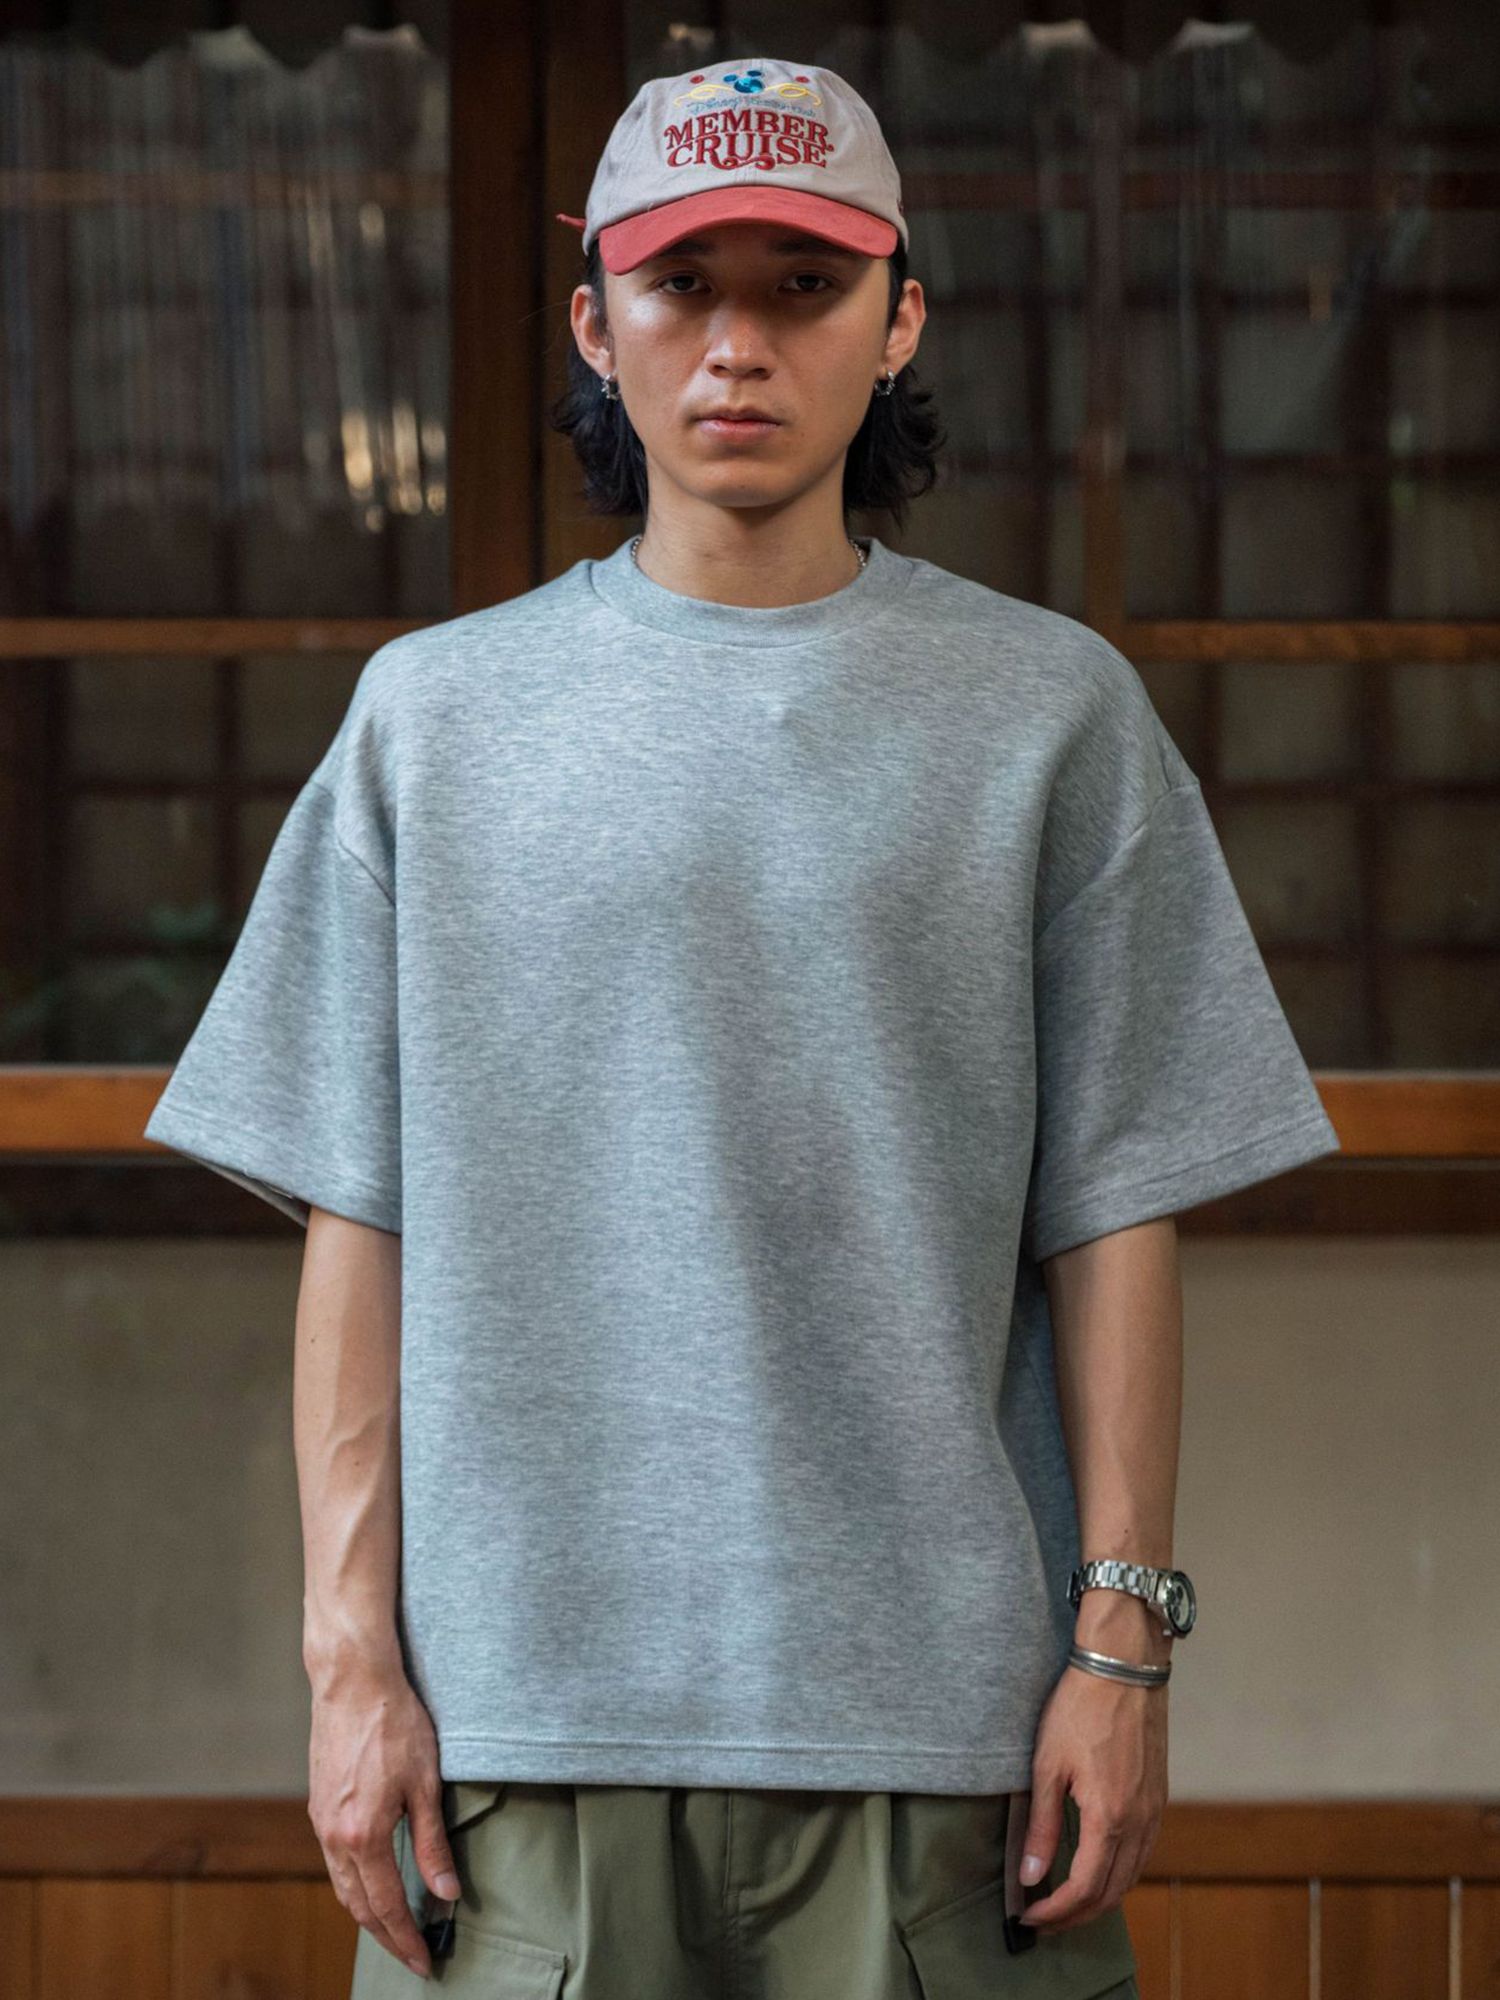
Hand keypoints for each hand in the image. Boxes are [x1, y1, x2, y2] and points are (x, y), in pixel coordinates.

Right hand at [306, 1654, 459, 1979]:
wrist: (353, 1680)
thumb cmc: (394, 1723)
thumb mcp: (426, 1784)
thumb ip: (433, 1844)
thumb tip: (446, 1893)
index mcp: (362, 1836)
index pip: (386, 1906)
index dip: (406, 1939)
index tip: (424, 1962)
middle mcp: (333, 1836)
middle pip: (358, 1906)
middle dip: (386, 1936)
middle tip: (412, 1956)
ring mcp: (320, 1821)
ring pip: (342, 1885)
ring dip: (367, 1914)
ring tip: (395, 1929)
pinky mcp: (318, 1804)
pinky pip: (334, 1861)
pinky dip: (353, 1884)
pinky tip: (371, 1882)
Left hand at [1014, 1648, 1167, 1935]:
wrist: (1124, 1666)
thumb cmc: (1081, 1707)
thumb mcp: (1048, 1765)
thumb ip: (1041, 1825)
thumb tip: (1030, 1875)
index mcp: (1110, 1816)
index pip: (1084, 1888)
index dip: (1056, 1911)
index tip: (1030, 1917)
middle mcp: (1140, 1821)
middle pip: (1112, 1892)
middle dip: (1077, 1915)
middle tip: (1044, 1919)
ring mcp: (1154, 1810)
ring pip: (1131, 1876)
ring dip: (1100, 1898)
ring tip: (1066, 1901)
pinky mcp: (1159, 1796)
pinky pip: (1143, 1852)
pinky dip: (1119, 1873)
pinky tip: (1097, 1866)